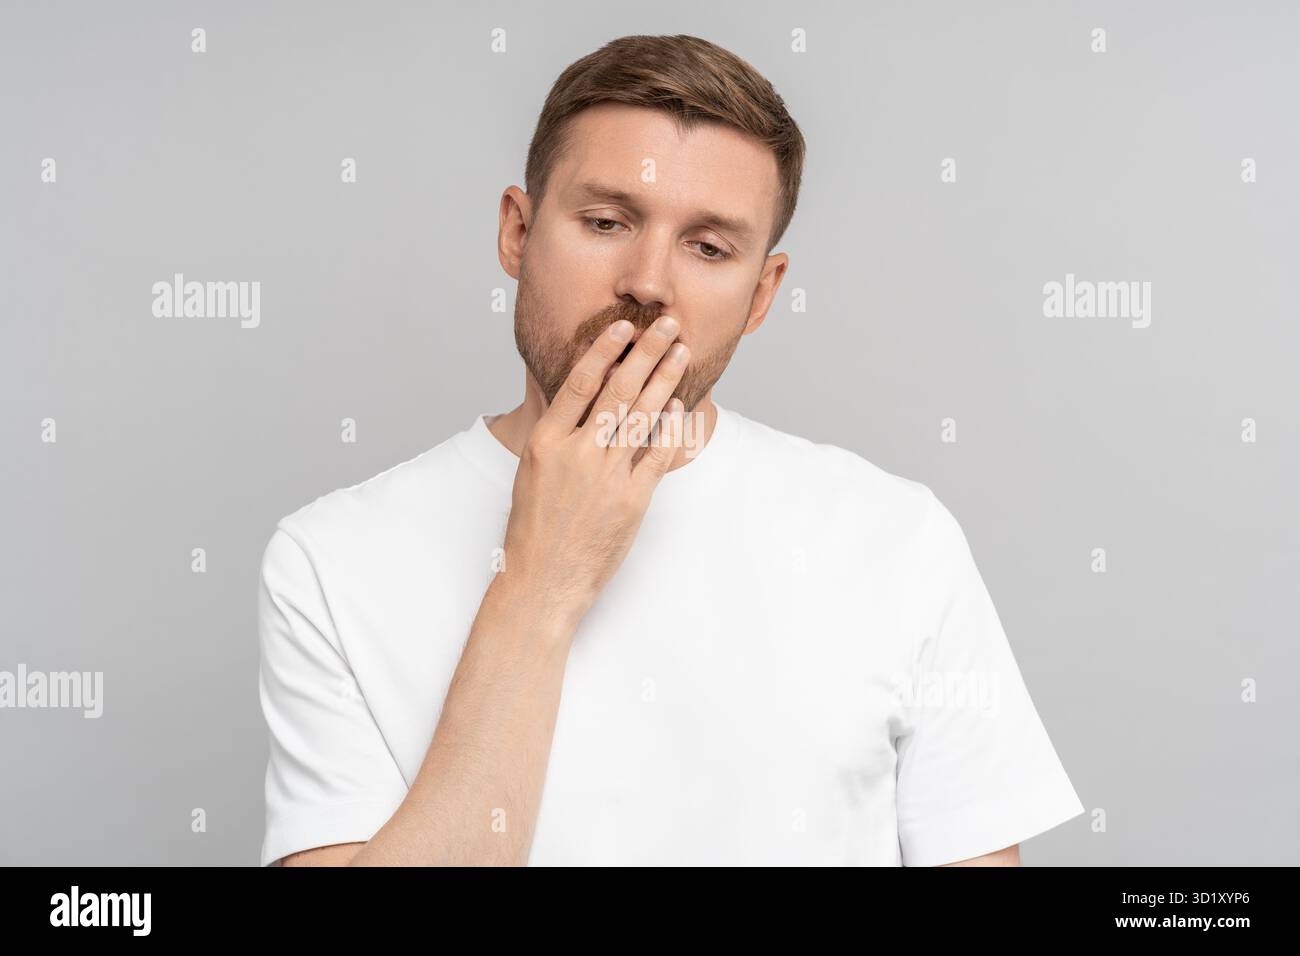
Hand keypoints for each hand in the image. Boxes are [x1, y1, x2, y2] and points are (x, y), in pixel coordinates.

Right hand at [499, 314, 689, 625]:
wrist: (543, 580)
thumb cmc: (534, 526)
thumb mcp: (532, 471)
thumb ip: (557, 434)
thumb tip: (584, 395)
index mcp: (545, 443)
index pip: (579, 382)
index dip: (604, 350)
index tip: (623, 325)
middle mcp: (576, 455)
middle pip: (618, 391)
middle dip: (647, 352)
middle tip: (668, 325)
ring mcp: (606, 478)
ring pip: (643, 416)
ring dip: (666, 380)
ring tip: (682, 353)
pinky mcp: (632, 501)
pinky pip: (658, 455)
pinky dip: (671, 428)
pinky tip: (680, 406)